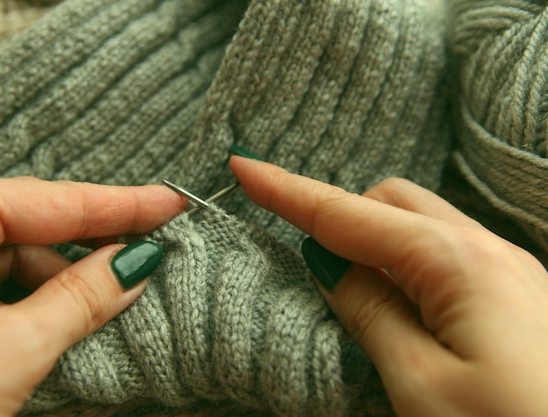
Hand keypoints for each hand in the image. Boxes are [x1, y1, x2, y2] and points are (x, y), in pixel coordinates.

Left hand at [0, 177, 185, 416]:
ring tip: (112, 305)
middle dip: (95, 249)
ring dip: (64, 285)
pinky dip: (34, 302)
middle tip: (155, 256)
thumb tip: (137, 264)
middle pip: (36, 229)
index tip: (172, 202)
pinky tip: (66, 321)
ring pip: (16, 261)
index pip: (55, 201)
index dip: (124, 204)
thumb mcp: (8, 351)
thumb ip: (81, 299)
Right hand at [231, 157, 547, 416]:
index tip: (244, 166)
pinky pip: (446, 260)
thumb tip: (328, 263)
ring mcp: (508, 274)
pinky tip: (404, 315)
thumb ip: (369, 313)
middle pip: (392, 203)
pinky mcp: (516, 300)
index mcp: (460, 262)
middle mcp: (489, 253)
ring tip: (357, 302)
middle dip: (342, 218)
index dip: (288, 190)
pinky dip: (407, 272)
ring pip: (420, 230)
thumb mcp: (420, 385)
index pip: (349, 213)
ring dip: (374, 248)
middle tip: (311, 264)